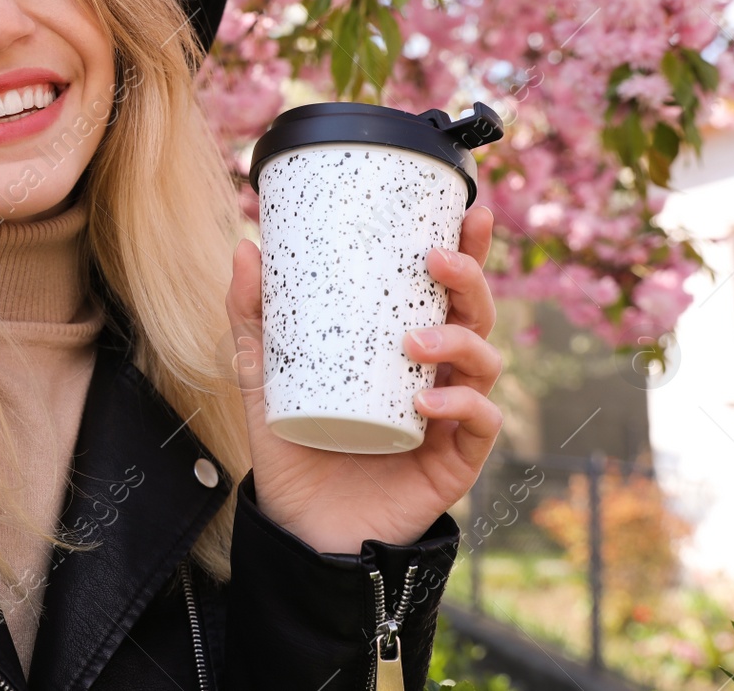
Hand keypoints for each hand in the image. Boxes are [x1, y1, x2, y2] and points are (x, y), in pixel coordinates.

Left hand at [228, 206, 501, 552]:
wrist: (298, 526)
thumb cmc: (293, 445)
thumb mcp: (263, 373)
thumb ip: (253, 316)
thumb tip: (247, 248)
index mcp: (404, 345)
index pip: (446, 288)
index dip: (468, 247)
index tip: (468, 207)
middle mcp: (436, 374)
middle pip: (478, 314)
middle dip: (471, 279)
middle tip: (436, 261)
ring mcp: (450, 417)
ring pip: (486, 363)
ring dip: (459, 342)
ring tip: (415, 342)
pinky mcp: (455, 461)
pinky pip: (480, 424)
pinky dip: (462, 407)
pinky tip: (428, 405)